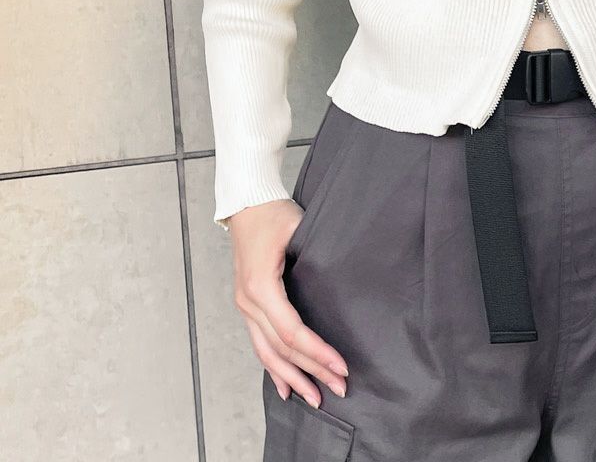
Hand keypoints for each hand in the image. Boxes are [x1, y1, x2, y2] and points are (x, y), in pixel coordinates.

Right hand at [229, 198, 349, 406]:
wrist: (247, 203)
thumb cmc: (275, 214)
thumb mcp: (299, 230)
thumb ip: (316, 260)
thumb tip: (342, 287)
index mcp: (261, 287)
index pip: (292, 331)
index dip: (317, 352)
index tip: (341, 366)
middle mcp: (249, 302)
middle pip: (282, 348)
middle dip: (312, 371)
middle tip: (340, 388)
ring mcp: (245, 306)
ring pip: (268, 352)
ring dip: (293, 377)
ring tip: (315, 398)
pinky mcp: (248, 305)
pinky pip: (260, 343)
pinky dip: (273, 367)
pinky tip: (285, 386)